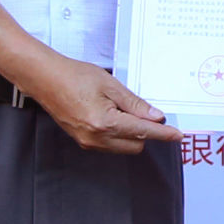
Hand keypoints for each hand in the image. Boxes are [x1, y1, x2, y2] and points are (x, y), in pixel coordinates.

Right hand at [26, 56, 176, 155]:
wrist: (45, 78)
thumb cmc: (74, 76)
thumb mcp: (111, 85)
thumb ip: (135, 104)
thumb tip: (156, 117)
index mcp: (106, 123)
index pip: (143, 132)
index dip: (163, 134)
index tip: (178, 135)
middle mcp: (97, 138)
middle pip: (136, 145)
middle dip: (144, 131)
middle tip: (143, 111)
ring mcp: (88, 143)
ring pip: (123, 147)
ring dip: (131, 133)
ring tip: (121, 109)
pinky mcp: (83, 141)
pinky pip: (110, 145)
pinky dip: (118, 134)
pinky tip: (112, 115)